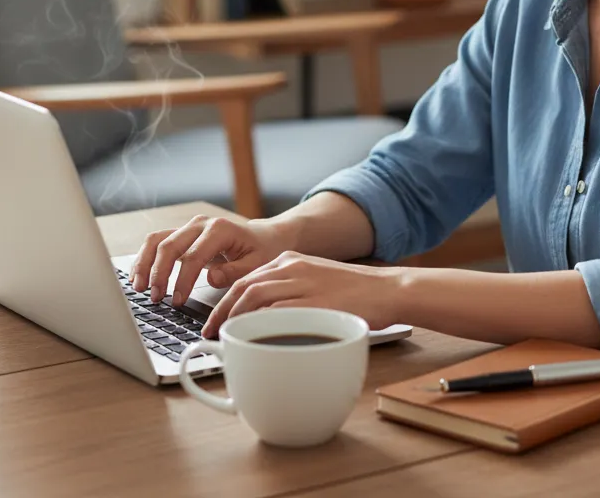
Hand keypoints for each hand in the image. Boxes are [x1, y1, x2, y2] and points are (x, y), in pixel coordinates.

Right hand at [130, 215, 290, 303]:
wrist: (263, 237)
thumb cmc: (261, 252)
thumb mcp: (257, 264)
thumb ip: (235, 272)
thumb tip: (210, 278)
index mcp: (220, 230)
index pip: (194, 256)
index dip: (182, 280)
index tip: (177, 301)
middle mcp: (201, 224)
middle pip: (169, 245)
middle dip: (158, 273)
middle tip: (156, 298)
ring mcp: (189, 227)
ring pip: (157, 240)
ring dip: (145, 264)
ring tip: (140, 289)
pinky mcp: (182, 234)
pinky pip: (157, 242)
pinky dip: (145, 258)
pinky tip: (139, 277)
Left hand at [201, 251, 403, 338]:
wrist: (388, 289)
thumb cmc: (353, 293)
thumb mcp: (315, 282)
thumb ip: (289, 294)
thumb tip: (261, 320)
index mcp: (290, 261)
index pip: (246, 279)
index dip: (224, 301)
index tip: (214, 321)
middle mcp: (293, 267)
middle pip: (244, 286)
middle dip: (222, 311)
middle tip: (212, 333)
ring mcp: (304, 283)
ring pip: (255, 296)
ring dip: (234, 319)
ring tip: (226, 339)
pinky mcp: (316, 301)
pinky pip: (279, 312)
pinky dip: (260, 326)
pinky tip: (252, 340)